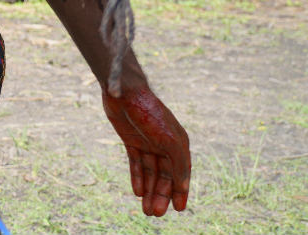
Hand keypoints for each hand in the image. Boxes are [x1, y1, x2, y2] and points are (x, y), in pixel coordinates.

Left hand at [102, 85, 189, 215]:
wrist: (125, 92)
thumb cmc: (151, 113)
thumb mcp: (169, 141)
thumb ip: (178, 163)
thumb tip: (182, 186)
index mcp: (179, 143)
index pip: (181, 173)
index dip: (180, 191)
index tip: (179, 209)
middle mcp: (165, 144)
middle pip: (164, 176)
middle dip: (161, 195)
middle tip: (155, 214)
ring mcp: (148, 142)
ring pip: (150, 172)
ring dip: (149, 191)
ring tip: (146, 210)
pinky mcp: (131, 139)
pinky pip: (136, 163)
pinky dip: (138, 177)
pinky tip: (137, 192)